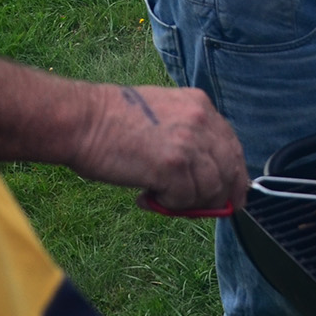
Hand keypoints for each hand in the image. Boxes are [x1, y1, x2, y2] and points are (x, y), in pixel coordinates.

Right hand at [69, 83, 247, 211]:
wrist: (81, 120)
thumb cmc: (110, 120)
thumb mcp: (162, 114)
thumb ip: (187, 136)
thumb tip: (202, 172)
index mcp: (200, 105)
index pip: (231, 146)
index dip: (235, 175)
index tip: (233, 196)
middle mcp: (201, 121)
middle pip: (229, 169)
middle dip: (220, 196)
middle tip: (201, 210)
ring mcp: (189, 143)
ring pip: (210, 189)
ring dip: (189, 202)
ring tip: (161, 197)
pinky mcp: (173, 166)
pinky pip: (185, 199)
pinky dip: (168, 205)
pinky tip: (146, 196)